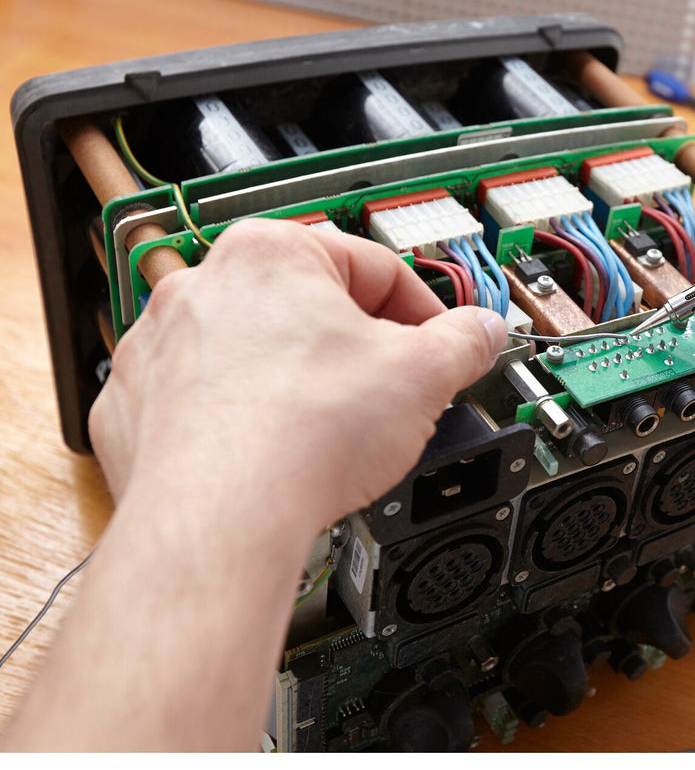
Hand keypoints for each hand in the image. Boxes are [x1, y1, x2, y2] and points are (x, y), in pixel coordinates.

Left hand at [89, 218, 506, 533]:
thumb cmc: (301, 436)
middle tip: (391, 390)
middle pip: (311, 306)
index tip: (440, 346)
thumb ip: (464, 342)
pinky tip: (279, 451)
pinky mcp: (140, 405)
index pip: (375, 267)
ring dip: (301, 380)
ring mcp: (163, 345)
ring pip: (258, 350)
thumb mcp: (424, 376)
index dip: (424, 312)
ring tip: (335, 427)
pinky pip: (209, 397)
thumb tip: (480, 334)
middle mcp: (204, 285)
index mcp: (271, 252)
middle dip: (359, 348)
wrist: (221, 517)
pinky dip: (245, 418)